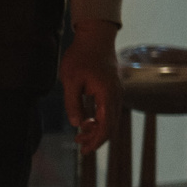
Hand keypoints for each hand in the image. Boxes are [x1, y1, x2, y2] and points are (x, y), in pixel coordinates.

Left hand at [59, 20, 121, 156]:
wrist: (95, 36)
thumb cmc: (81, 56)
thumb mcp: (71, 80)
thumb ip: (73, 103)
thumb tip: (78, 124)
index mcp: (107, 95)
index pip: (106, 126)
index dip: (96, 141)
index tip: (84, 150)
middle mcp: (116, 96)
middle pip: (111, 126)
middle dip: (96, 139)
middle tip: (79, 147)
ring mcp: (116, 93)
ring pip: (110, 119)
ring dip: (97, 130)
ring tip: (79, 136)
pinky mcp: (112, 90)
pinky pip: (108, 111)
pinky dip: (99, 120)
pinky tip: (86, 122)